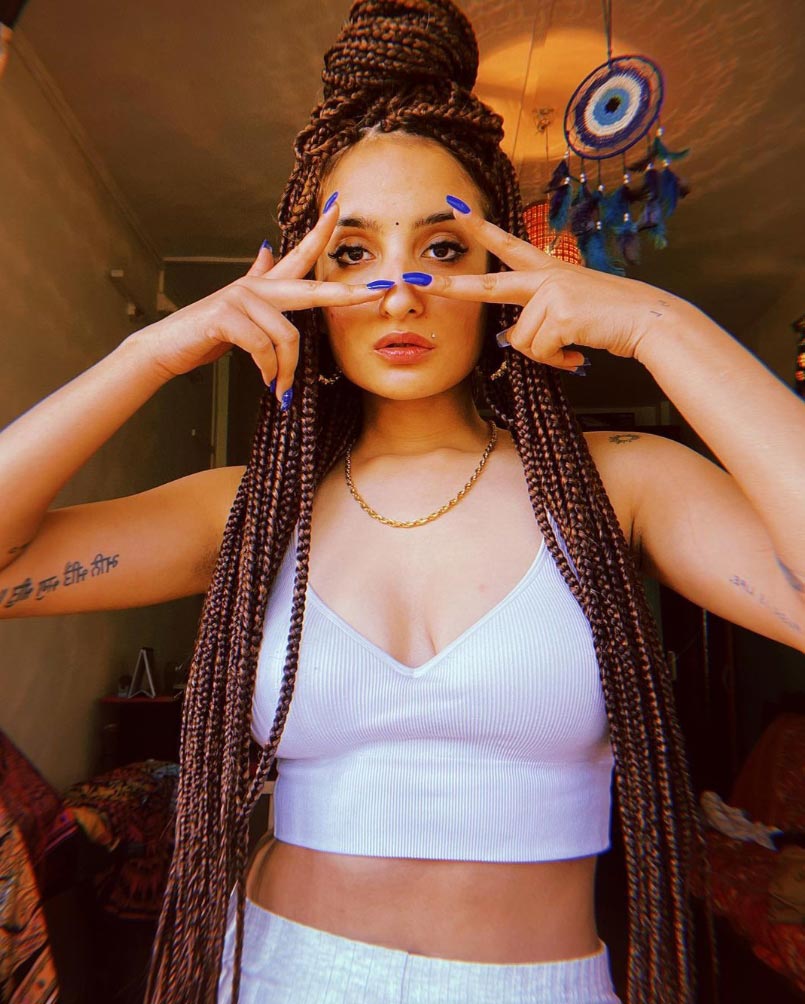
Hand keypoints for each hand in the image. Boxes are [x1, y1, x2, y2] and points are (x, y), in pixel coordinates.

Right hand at [130, 199, 384, 402]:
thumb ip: (257, 279)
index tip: (339, 205)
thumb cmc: (206, 332)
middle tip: (377, 292)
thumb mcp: (239, 306)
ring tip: (279, 388)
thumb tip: (268, 249)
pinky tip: (265, 381)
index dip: (320, 231)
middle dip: (345, 293)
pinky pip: (263, 347)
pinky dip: (267, 370)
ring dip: (285, 370)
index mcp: (263, 287)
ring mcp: (240, 299)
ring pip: (286, 336)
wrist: (167, 347)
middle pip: (310, 289)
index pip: (298, 254)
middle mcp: (255, 287)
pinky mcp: (225, 317)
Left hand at [413, 200, 689, 370]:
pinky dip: (557, 361)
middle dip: (449, 286)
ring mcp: (551, 293)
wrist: (648, 319)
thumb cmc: (610, 319)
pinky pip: (538, 352)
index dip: (481, 227)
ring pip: (520, 341)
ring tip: (572, 347)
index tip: (454, 208)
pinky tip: (578, 354)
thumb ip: (539, 318)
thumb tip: (511, 340)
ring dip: (545, 355)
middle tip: (413, 280)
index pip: (508, 244)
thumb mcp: (570, 312)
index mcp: (548, 270)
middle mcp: (545, 277)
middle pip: (488, 284)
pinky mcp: (558, 313)